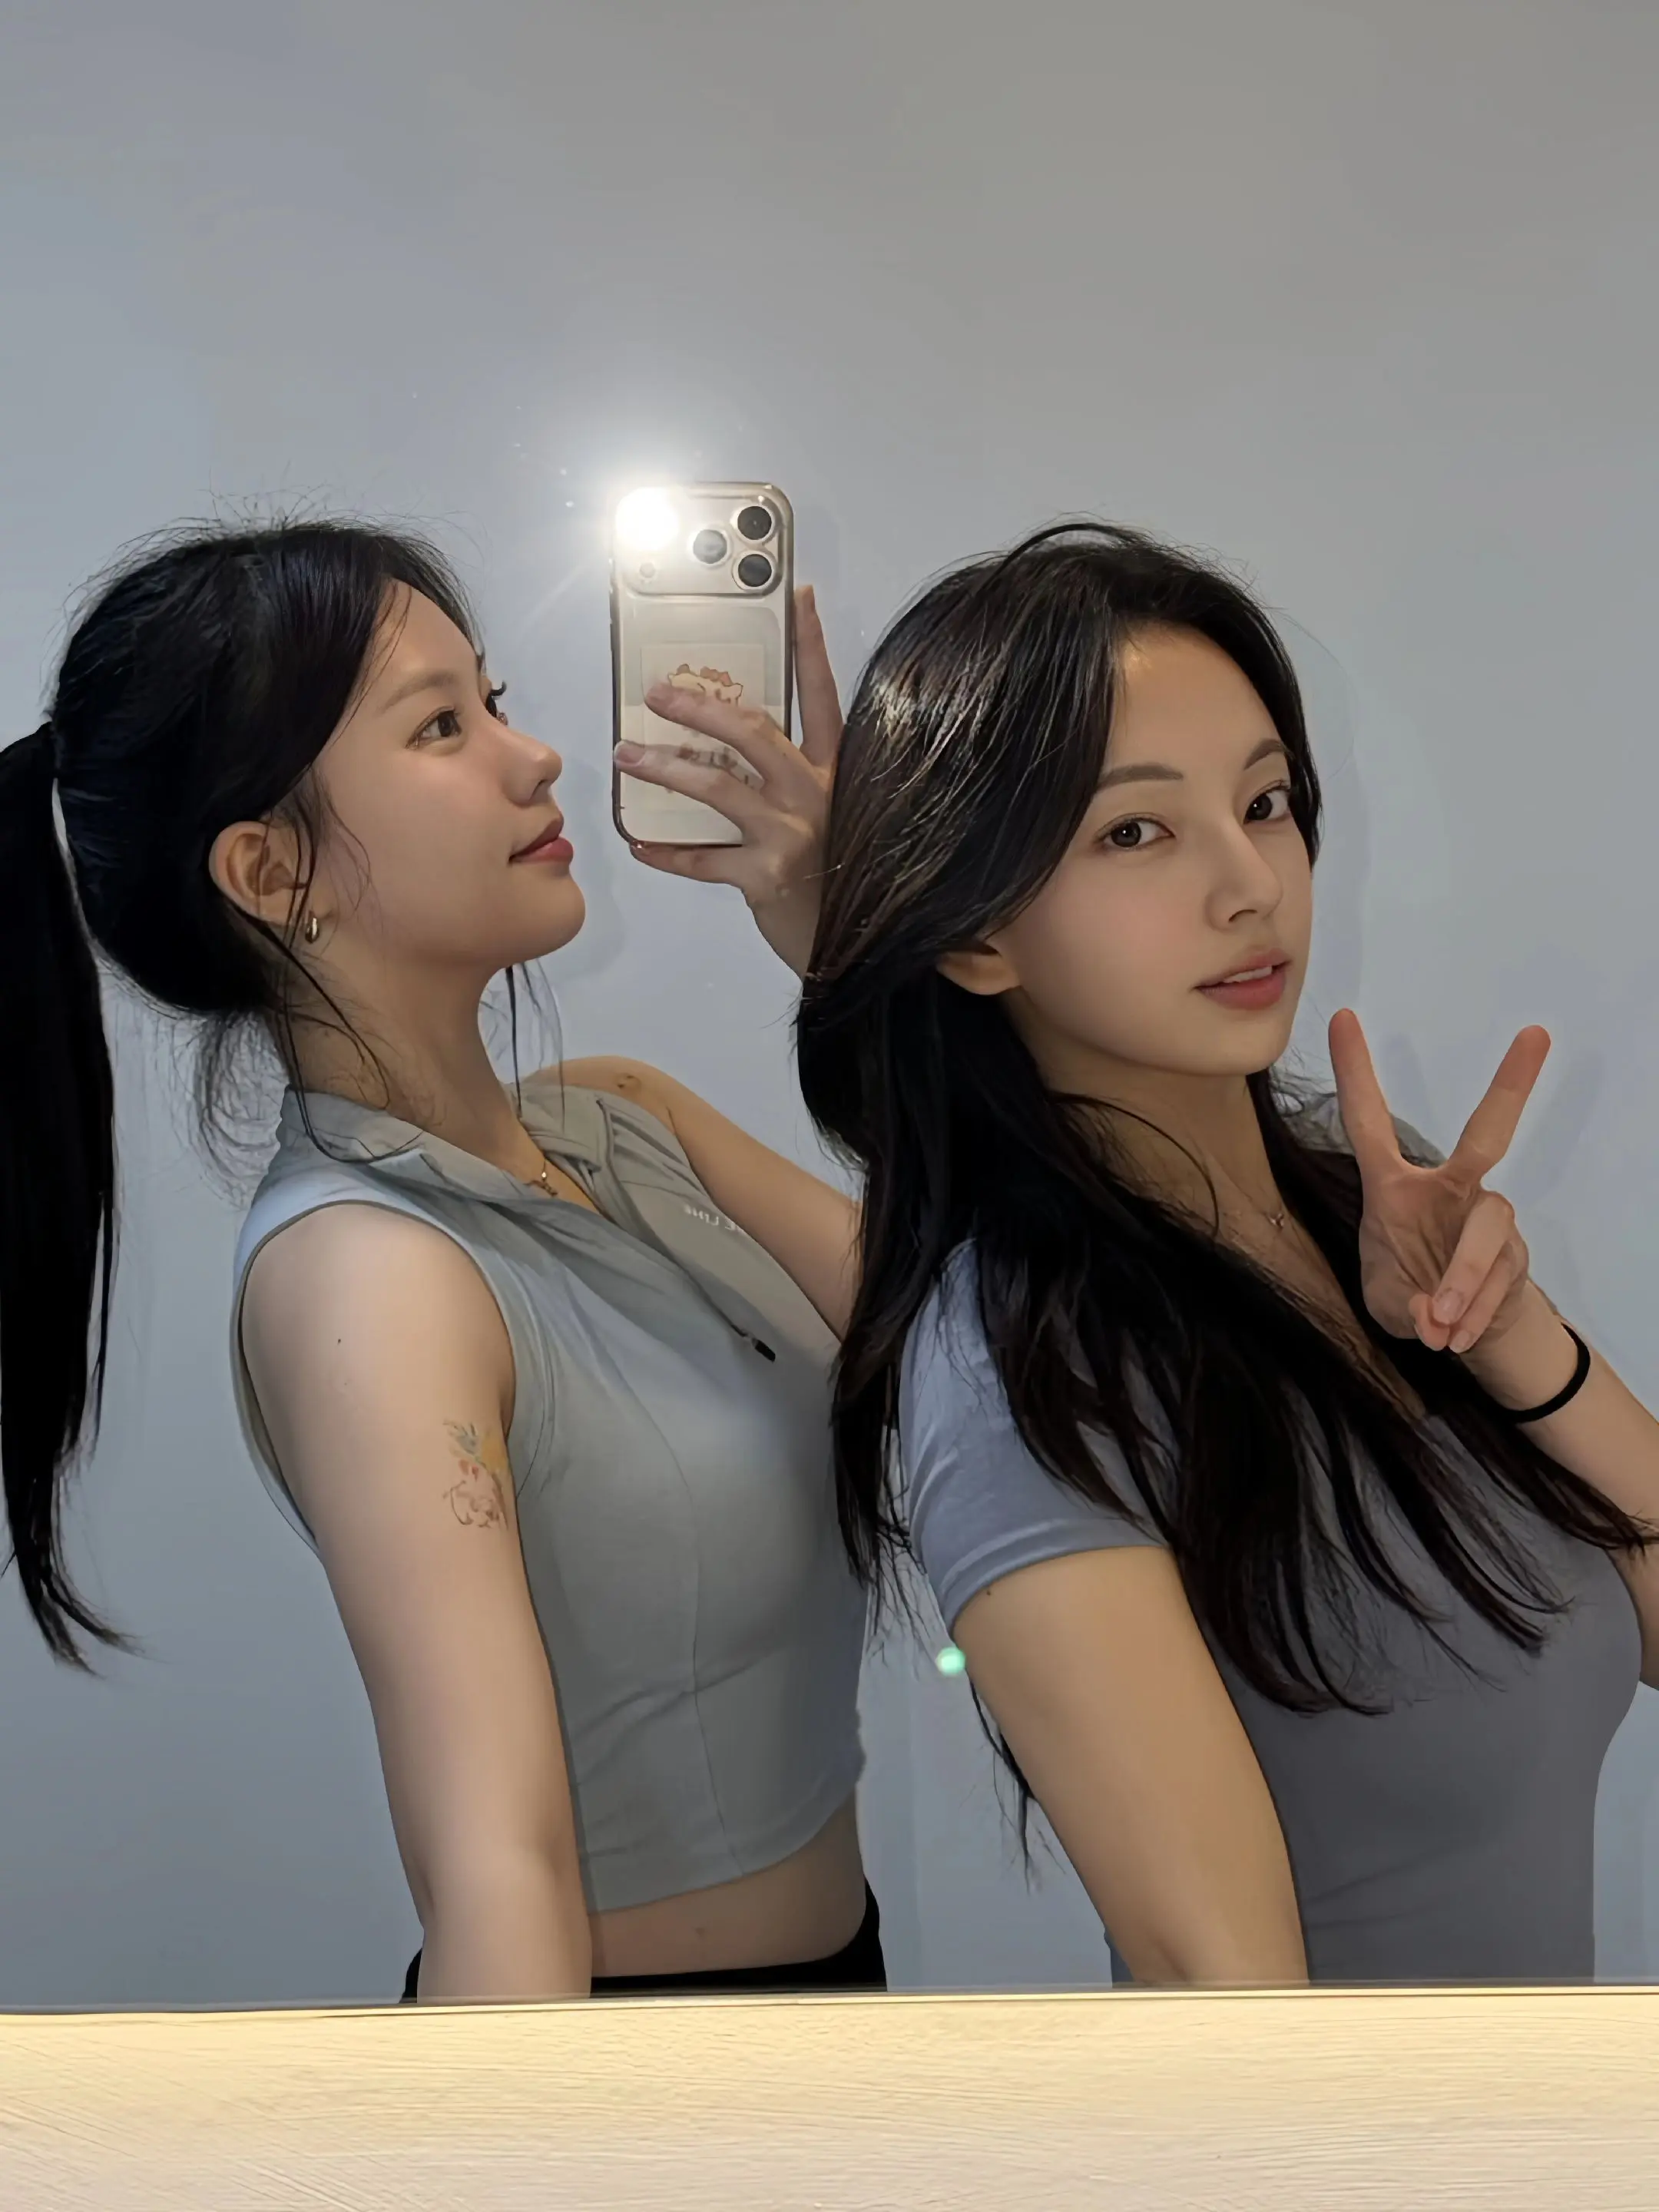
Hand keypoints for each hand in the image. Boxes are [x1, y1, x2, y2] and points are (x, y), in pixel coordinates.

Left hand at [614, 585, 841, 976]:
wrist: (861, 949)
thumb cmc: (839, 878)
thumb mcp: (833, 817)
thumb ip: (796, 781)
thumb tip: (735, 745)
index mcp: (837, 773)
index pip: (824, 697)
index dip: (810, 645)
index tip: (795, 597)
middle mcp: (817, 796)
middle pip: (755, 732)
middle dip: (700, 706)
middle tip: (657, 691)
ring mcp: (792, 835)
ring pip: (718, 787)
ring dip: (665, 767)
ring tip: (627, 755)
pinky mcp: (767, 878)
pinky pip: (704, 858)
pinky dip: (667, 851)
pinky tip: (640, 843)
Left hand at [1328, 1008, 1549, 1356]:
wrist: (1461, 1330)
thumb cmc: (1411, 1294)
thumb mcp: (1387, 1305)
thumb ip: (1401, 1307)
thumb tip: (1431, 1316)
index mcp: (1392, 1186)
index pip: (1367, 1119)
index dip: (1354, 1070)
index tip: (1341, 1017)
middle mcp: (1447, 1189)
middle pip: (1486, 1134)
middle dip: (1511, 1084)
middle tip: (1537, 1036)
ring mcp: (1487, 1217)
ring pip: (1488, 1229)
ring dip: (1463, 1280)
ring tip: (1440, 1324)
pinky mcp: (1515, 1252)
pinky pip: (1498, 1279)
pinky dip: (1474, 1312)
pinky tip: (1457, 1336)